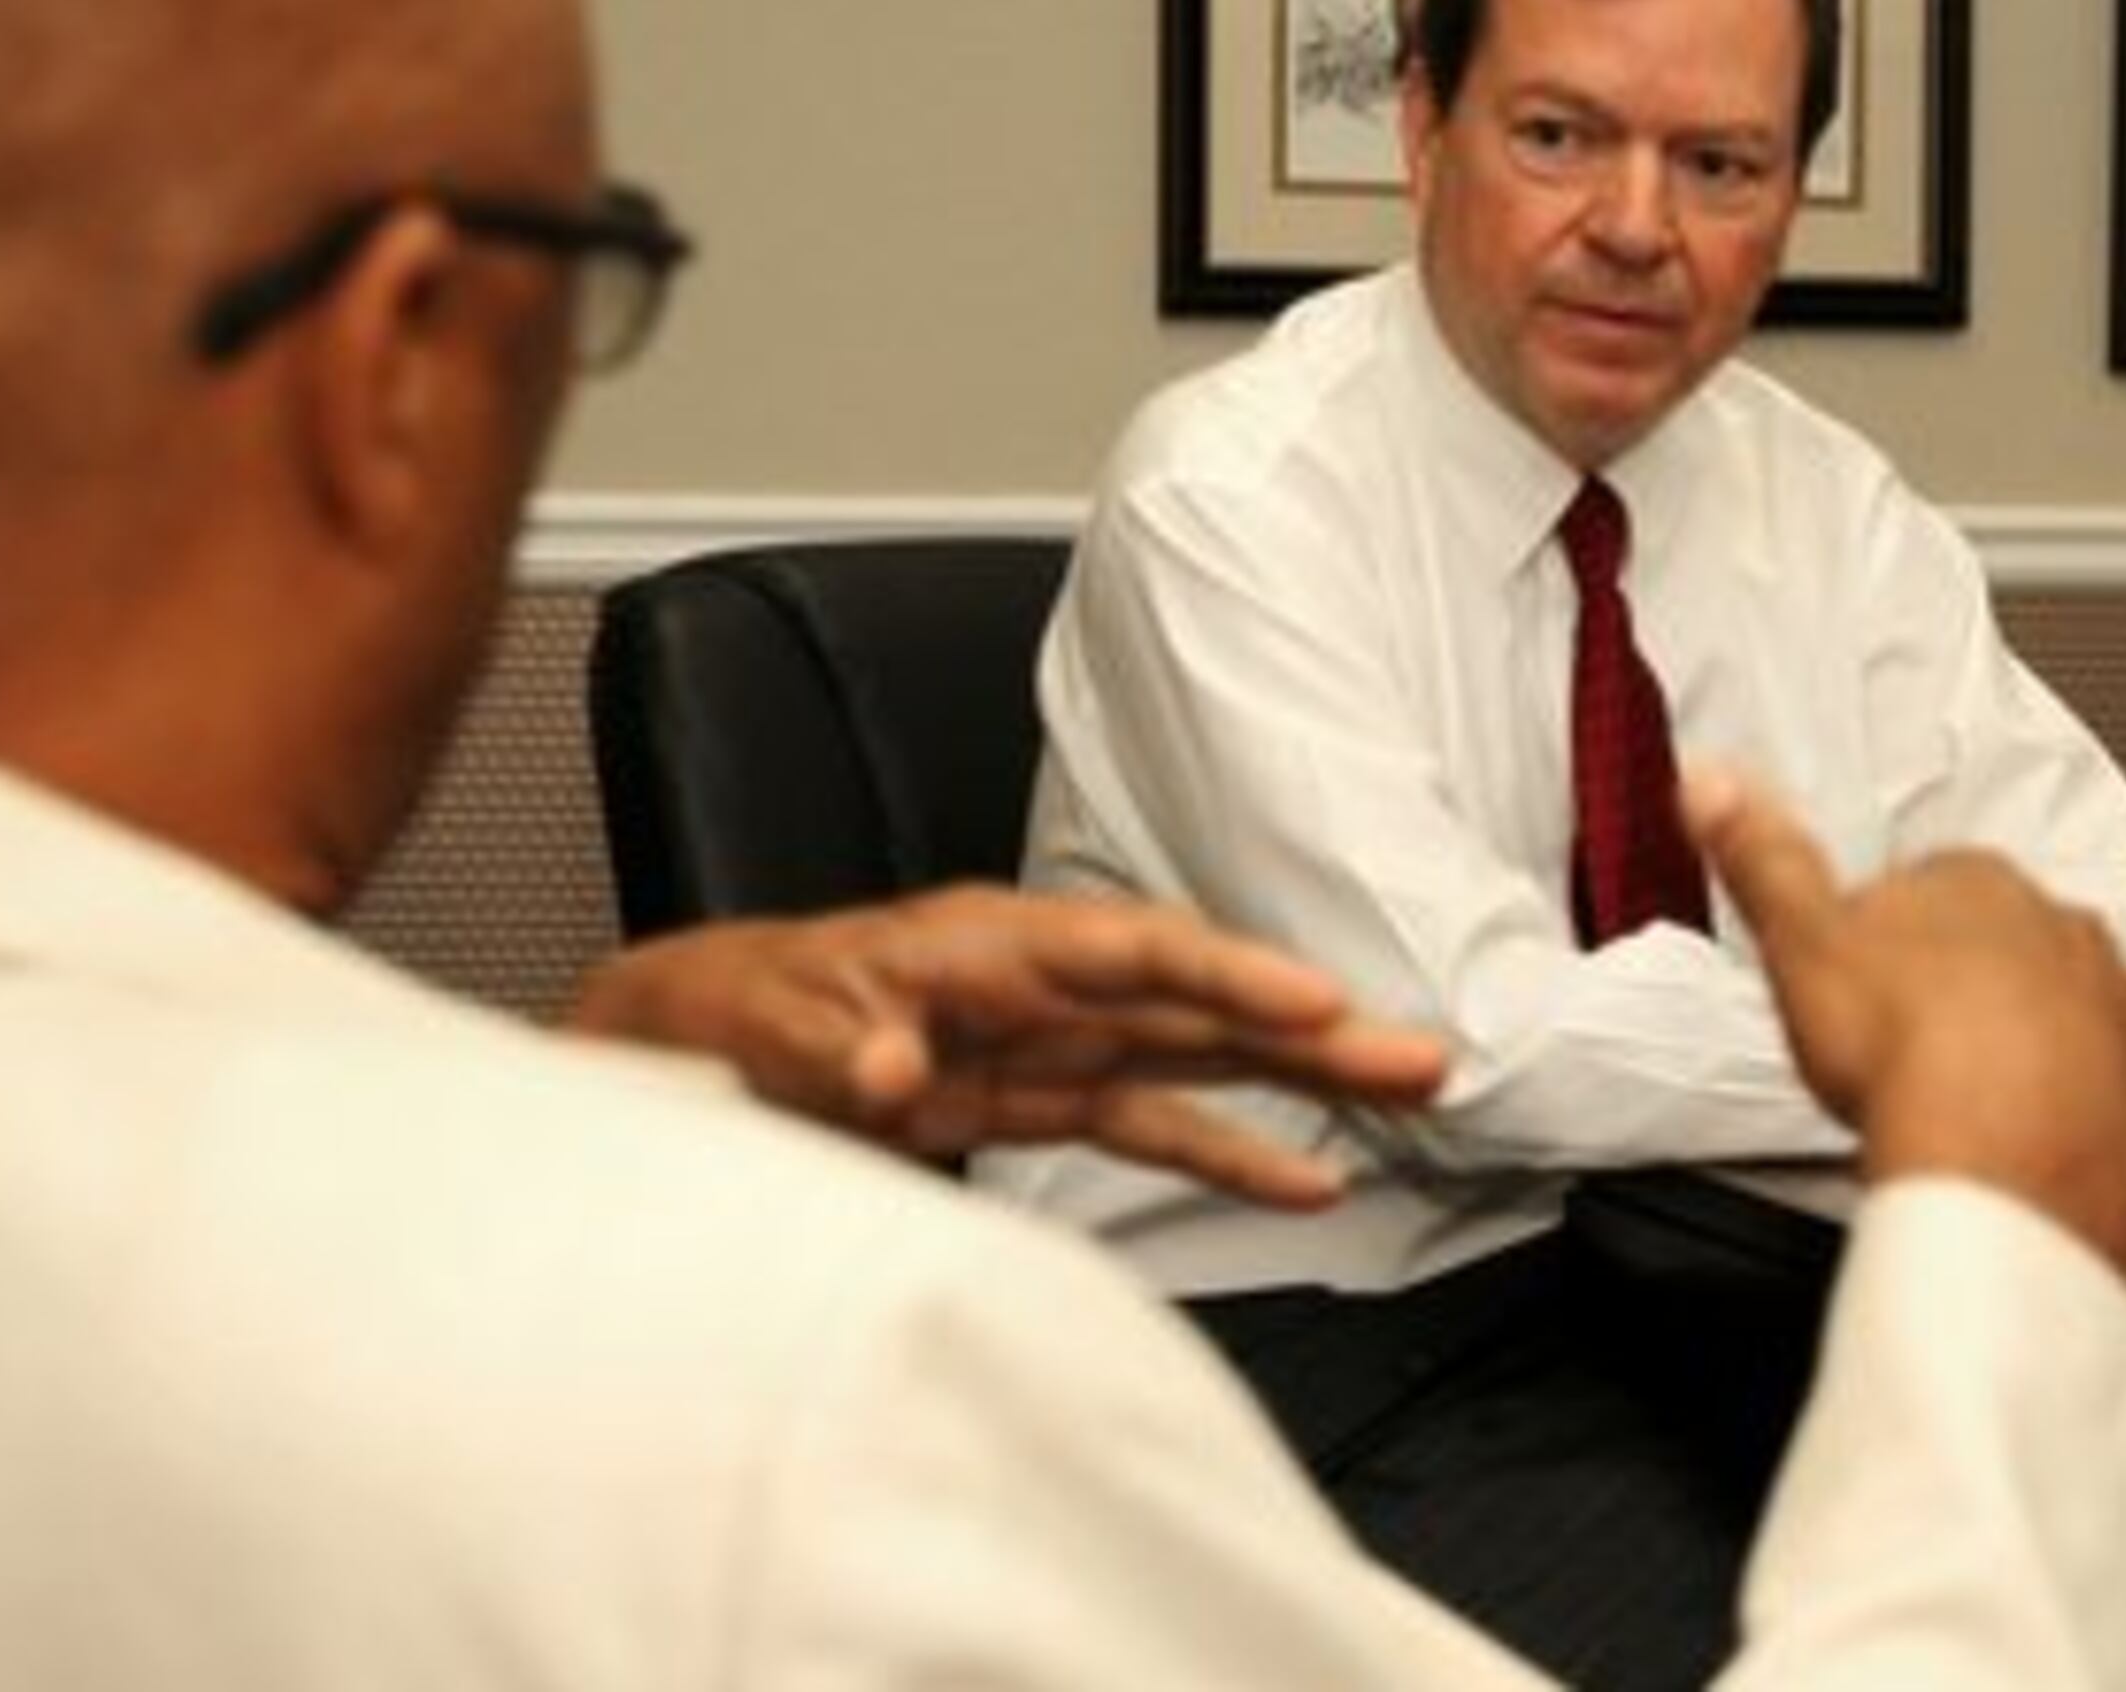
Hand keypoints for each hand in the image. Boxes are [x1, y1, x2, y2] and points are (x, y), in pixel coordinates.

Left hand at [560, 884, 1446, 1208]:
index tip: (1313, 1002)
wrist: (705, 1037)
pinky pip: (1155, 1126)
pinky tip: (1310, 1180)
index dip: (1227, 972)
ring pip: (1202, 1055)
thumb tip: (898, 1072)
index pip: (1132, 950)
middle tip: (1420, 1057)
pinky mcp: (1043, 1099)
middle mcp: (1044, 985)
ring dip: (1303, 1077)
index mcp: (991, 945)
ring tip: (1412, 1095)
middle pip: (1198, 999)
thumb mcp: (780, 1028)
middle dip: (1310, 1026)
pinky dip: (1231, 1152)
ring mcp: (1053, 1043)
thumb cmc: (744, 1009)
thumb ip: (847, 1049)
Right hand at [1683, 768, 2125, 1269]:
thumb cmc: (1902, 1044)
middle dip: (1997, 975)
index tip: (1873, 971)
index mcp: (1977, 886)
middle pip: (2028, 941)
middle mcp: (2064, 935)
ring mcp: (2119, 1013)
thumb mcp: (1799, 938)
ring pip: (2114, 1009)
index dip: (1902, 927)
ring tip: (2046, 1078)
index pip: (1938, 882)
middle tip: (1942, 1032)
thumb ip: (1761, 858)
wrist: (1996, 1141)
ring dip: (2090, 1034)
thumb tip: (1710, 779)